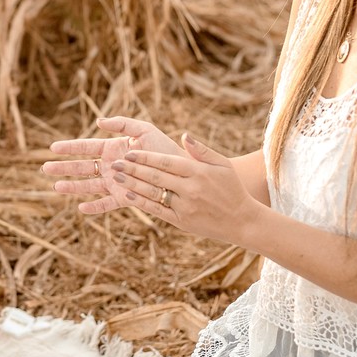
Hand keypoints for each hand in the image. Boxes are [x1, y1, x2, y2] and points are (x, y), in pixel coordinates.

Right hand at [42, 116, 186, 213]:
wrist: (182, 172)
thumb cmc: (164, 149)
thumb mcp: (144, 130)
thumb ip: (122, 123)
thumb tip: (97, 122)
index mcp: (113, 149)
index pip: (86, 148)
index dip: (70, 148)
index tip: (52, 148)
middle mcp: (111, 167)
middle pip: (82, 167)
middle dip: (63, 167)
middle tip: (45, 167)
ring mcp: (116, 184)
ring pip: (89, 185)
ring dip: (72, 186)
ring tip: (55, 186)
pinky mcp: (125, 199)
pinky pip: (106, 204)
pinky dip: (94, 207)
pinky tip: (81, 209)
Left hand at [107, 119, 258, 244]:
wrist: (242, 221)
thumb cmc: (232, 189)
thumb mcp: (222, 165)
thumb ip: (202, 150)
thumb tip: (184, 135)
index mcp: (198, 172)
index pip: (165, 162)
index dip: (145, 157)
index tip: (128, 152)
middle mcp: (190, 189)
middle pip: (155, 177)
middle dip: (132, 169)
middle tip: (114, 164)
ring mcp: (185, 206)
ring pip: (153, 194)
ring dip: (132, 185)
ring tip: (116, 178)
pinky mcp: (182, 221)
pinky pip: (157, 210)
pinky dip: (141, 203)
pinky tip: (128, 195)